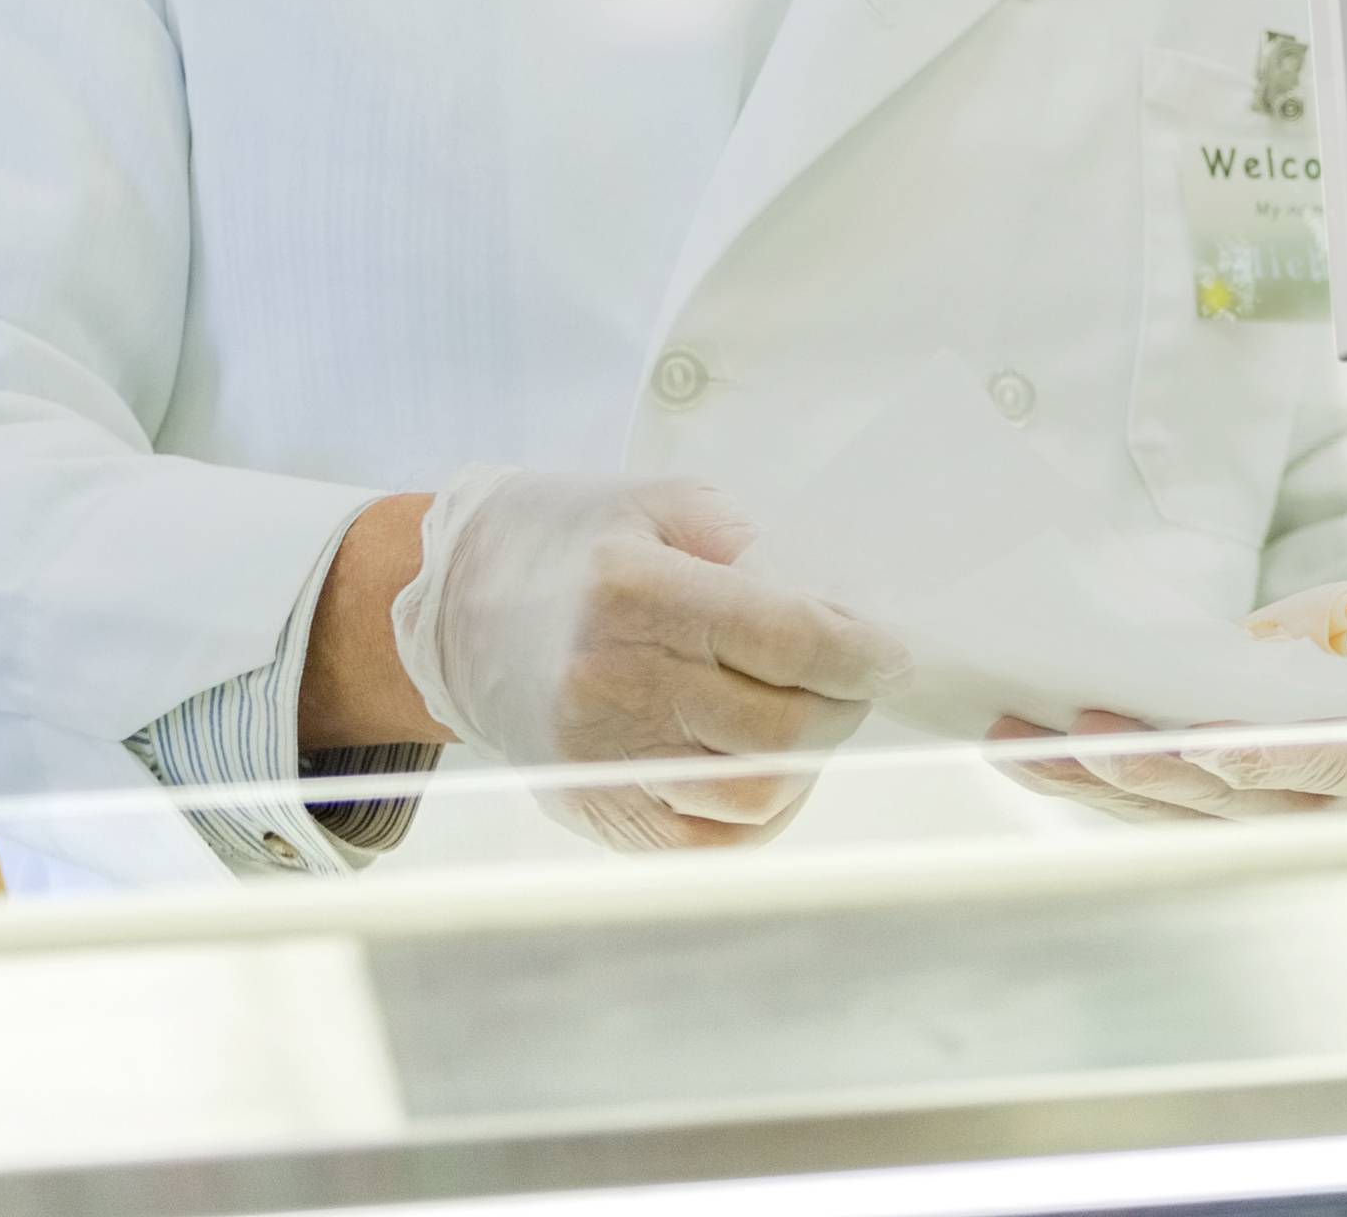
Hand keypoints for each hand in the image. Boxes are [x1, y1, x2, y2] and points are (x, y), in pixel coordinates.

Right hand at [389, 469, 908, 850]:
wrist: (452, 605)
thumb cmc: (569, 544)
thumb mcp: (662, 506)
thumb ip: (753, 549)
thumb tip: (837, 612)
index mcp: (633, 592)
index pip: (786, 640)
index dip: (861, 654)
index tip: (894, 655)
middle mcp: (610, 683)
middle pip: (780, 731)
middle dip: (845, 707)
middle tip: (857, 680)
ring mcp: (596, 758)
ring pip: (753, 797)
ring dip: (811, 762)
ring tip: (811, 717)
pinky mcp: (590, 807)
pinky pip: (705, 840)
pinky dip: (760, 811)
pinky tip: (769, 767)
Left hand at [985, 640, 1346, 823]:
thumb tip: (1255, 643)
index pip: (1320, 763)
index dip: (1255, 757)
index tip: (1202, 743)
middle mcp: (1338, 816)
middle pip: (1223, 801)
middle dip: (1140, 768)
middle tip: (1074, 732)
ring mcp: (1289, 833)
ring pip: (1178, 820)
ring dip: (1093, 786)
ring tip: (1020, 747)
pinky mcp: (1247, 834)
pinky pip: (1167, 821)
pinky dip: (1102, 795)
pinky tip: (1043, 767)